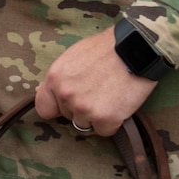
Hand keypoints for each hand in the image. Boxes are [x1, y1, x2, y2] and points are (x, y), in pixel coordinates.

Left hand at [34, 26, 155, 136]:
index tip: (69, 104)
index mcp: (55, 78)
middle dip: (82, 108)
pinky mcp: (105, 118)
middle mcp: (66, 95)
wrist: (136, 48)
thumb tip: (42, 91)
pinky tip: (119, 104)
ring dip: (97, 116)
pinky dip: (113, 122)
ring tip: (110, 96)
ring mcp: (84, 108)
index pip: (44, 108)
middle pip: (69, 116)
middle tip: (99, 91)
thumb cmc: (106, 48)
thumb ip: (59, 77)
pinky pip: (105, 130)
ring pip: (86, 125)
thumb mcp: (73, 56)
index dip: (57, 107)